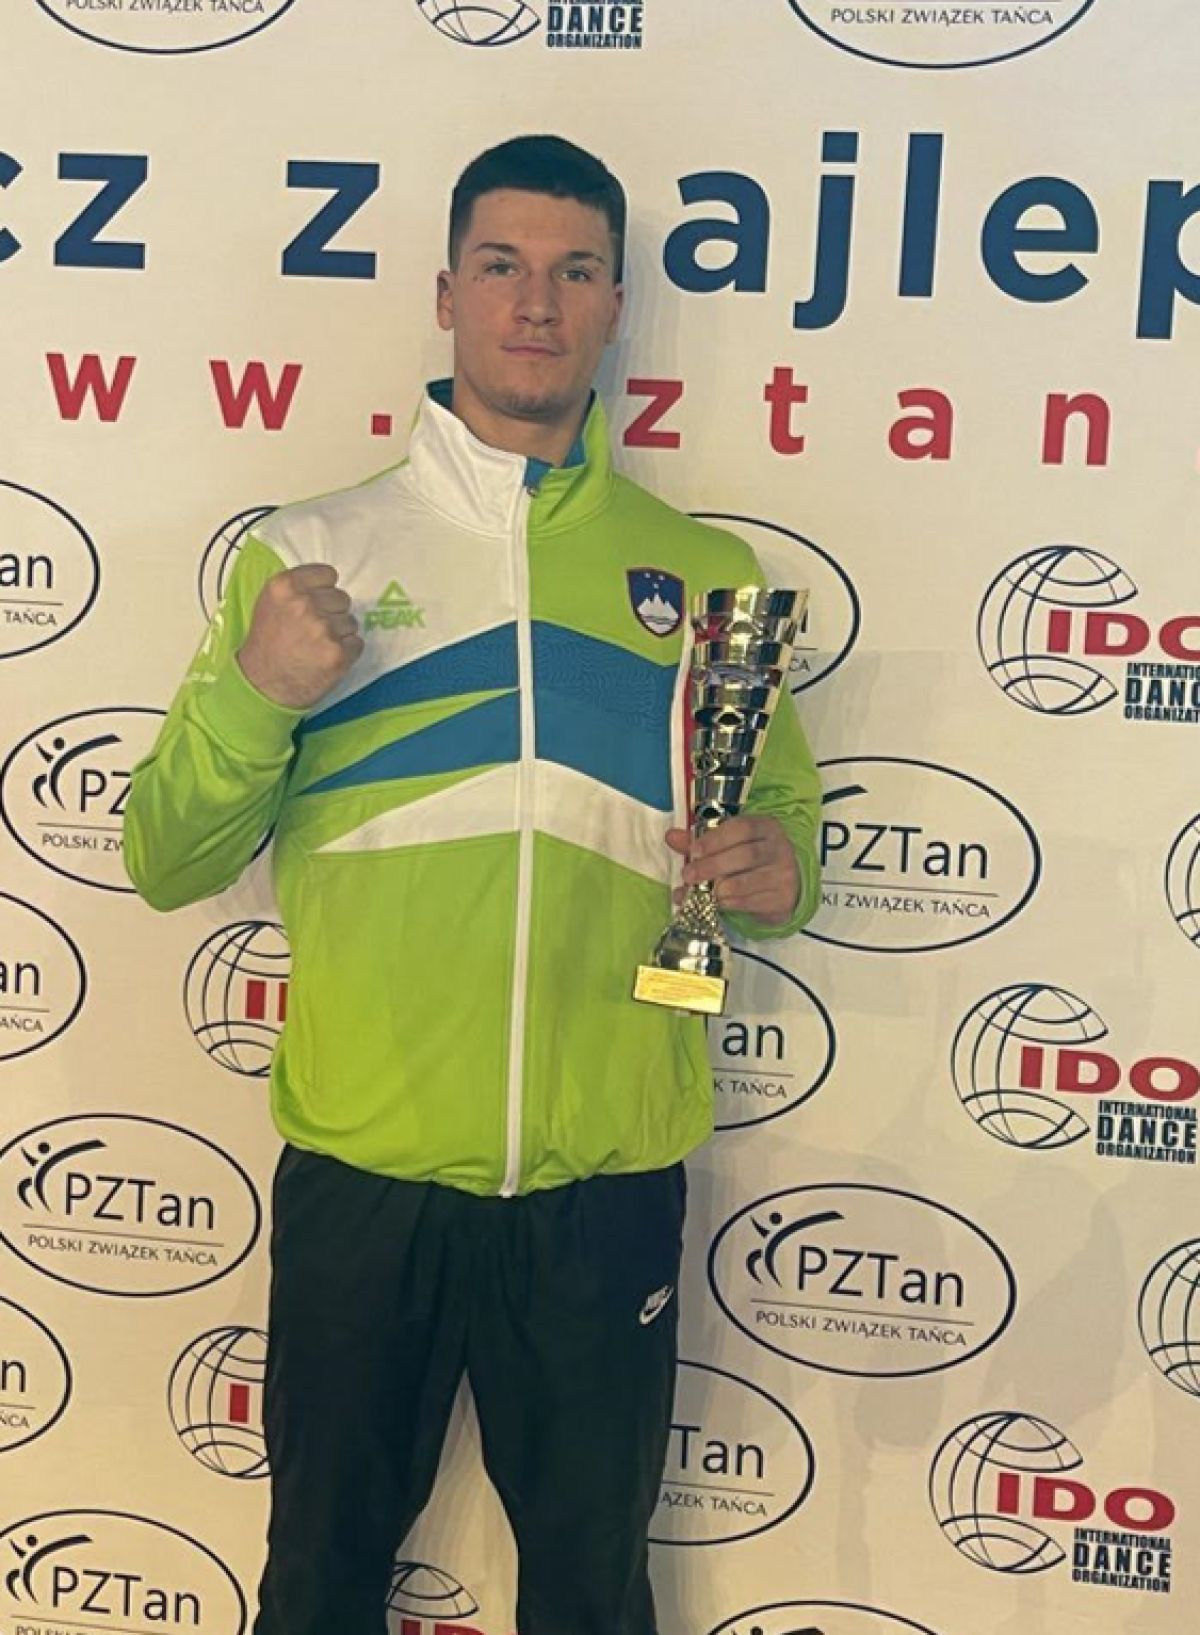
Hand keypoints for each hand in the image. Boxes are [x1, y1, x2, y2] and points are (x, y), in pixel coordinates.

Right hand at [237, 564, 363, 709]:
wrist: (262, 685)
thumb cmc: (267, 644)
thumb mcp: (270, 603)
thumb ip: (297, 588)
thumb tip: (328, 584)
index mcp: (285, 586)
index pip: (328, 574)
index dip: (325, 590)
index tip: (316, 604)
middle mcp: (304, 604)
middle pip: (343, 598)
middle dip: (333, 613)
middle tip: (313, 631)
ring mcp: (323, 629)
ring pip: (351, 622)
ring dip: (339, 634)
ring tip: (316, 647)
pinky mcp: (338, 653)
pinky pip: (357, 643)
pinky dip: (346, 652)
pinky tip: (325, 659)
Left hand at [665, 816, 799, 926]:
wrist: (786, 885)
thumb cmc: (751, 860)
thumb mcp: (730, 845)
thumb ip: (701, 841)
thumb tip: (671, 836)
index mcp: (766, 827)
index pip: (743, 828)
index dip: (716, 839)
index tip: (694, 850)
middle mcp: (779, 849)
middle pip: (746, 856)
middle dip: (712, 866)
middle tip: (688, 875)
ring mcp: (784, 875)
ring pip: (747, 882)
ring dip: (718, 889)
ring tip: (700, 892)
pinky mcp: (781, 899)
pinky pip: (750, 903)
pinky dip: (728, 904)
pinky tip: (716, 903)